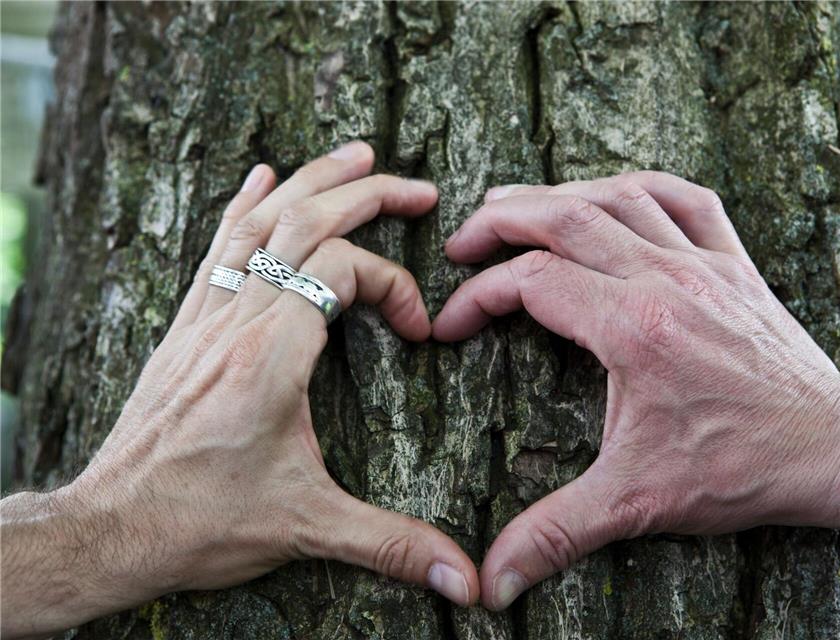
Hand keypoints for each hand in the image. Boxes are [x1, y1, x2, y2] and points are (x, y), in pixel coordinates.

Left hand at [2, 142, 476, 638]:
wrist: (110, 528)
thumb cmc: (199, 522)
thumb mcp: (307, 529)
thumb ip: (391, 545)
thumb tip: (465, 581)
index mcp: (271, 356)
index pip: (342, 271)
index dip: (394, 286)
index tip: (419, 332)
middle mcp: (236, 322)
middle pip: (303, 223)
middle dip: (368, 193)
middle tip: (418, 187)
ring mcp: (206, 319)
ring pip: (259, 221)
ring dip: (312, 180)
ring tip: (356, 154)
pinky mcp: (187, 328)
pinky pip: (217, 246)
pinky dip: (243, 204)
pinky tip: (260, 177)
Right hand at [433, 171, 839, 609]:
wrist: (830, 449)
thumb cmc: (738, 470)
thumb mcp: (635, 501)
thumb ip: (556, 533)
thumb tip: (491, 583)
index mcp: (633, 328)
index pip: (532, 282)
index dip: (478, 296)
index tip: (451, 324)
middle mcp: (665, 279)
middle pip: (564, 216)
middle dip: (500, 220)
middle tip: (461, 241)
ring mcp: (703, 263)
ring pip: (617, 196)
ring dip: (557, 194)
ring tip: (513, 205)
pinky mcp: (732, 263)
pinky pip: (684, 197)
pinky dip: (638, 185)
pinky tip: (610, 194)